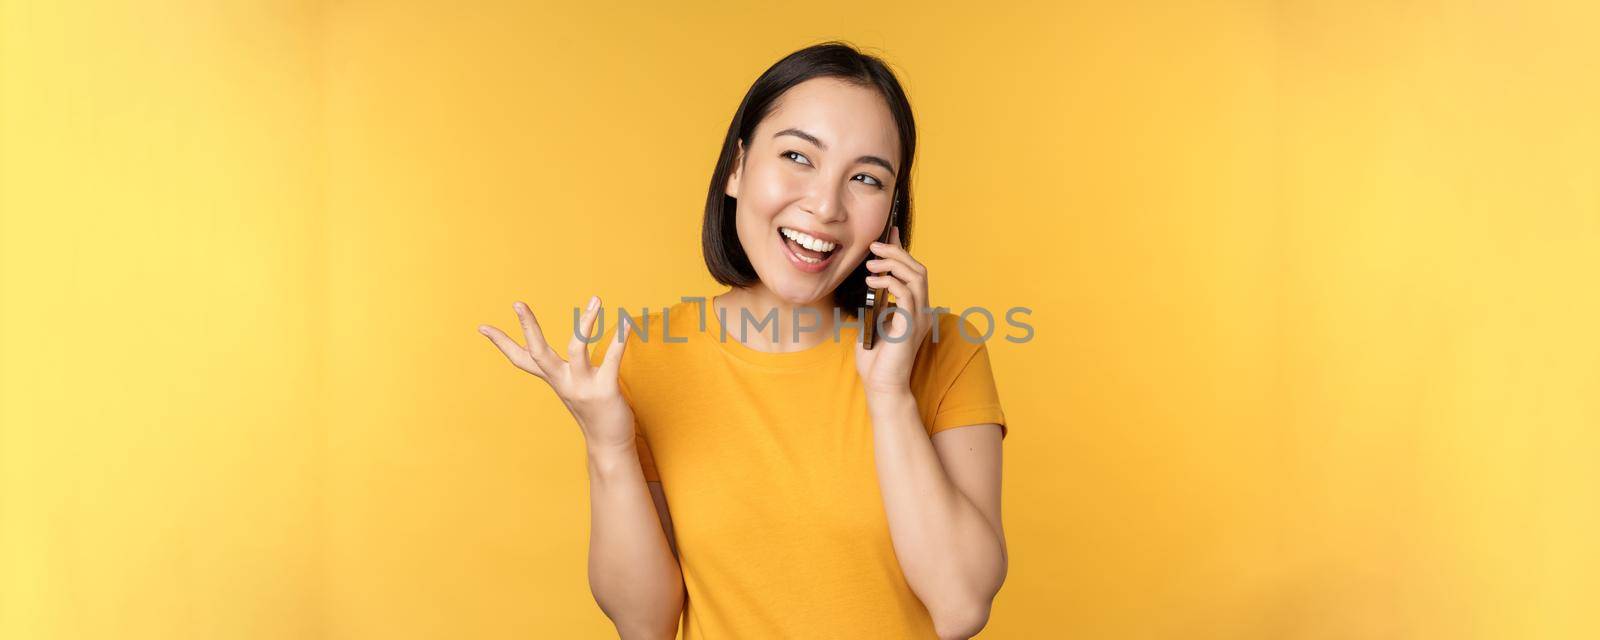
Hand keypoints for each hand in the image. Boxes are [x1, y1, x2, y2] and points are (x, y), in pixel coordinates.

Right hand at [478, 295, 636, 450]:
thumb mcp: (572, 387)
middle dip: (528, 327)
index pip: (521, 359)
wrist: (609, 445)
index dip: (501, 343)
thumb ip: (566, 368)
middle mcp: (563, 382)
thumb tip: (569, 346)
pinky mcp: (605, 391)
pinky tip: (629, 322)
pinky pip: (612, 360)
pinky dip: (620, 339)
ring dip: (585, 323)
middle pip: (538, 352)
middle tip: (517, 303)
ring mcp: (583, 387)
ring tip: (596, 300)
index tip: (481, 326)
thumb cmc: (593, 410)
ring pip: (577, 349)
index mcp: (554, 379)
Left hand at [853, 226, 934, 396]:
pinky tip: (873, 281)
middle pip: (918, 269)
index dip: (902, 252)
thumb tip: (869, 284)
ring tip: (872, 262)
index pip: (913, 273)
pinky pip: (907, 293)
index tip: (889, 234)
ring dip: (893, 264)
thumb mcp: (872, 324)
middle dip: (897, 252)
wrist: (882, 386)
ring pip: (916, 276)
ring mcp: (920, 317)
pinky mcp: (912, 324)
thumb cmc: (876, 361)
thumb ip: (876, 305)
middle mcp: (922, 311)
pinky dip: (890, 281)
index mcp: (915, 310)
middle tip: (875, 245)